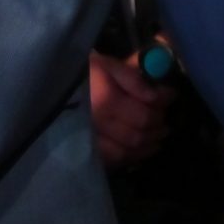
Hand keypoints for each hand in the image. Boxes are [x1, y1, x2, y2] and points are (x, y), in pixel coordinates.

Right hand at [89, 51, 172, 169]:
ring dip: (149, 144)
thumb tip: (157, 96)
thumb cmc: (84, 72)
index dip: (163, 103)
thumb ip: (133, 77)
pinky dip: (133, 155)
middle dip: (157, 125)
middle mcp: (99, 124)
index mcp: (105, 100)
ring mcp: (92, 140)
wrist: (53, 86)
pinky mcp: (88, 151)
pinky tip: (142, 147)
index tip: (171, 95)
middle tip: (164, 118)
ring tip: (159, 135)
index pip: (144, 112)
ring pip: (128, 150)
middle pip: (139, 133)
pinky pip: (115, 159)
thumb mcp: (108, 65)